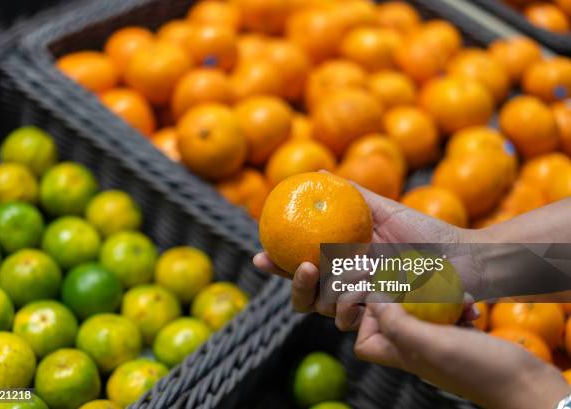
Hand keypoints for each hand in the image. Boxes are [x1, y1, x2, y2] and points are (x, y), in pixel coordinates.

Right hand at [253, 186, 483, 319]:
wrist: (462, 260)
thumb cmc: (426, 233)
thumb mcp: (385, 210)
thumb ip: (351, 194)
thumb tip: (317, 172)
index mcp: (344, 262)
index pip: (302, 265)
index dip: (277, 265)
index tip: (260, 256)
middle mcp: (348, 285)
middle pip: (305, 295)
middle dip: (296, 284)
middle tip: (307, 267)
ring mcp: (362, 304)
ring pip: (325, 308)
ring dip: (330, 293)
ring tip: (354, 277)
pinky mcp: (379, 321)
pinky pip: (351, 322)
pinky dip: (351, 308)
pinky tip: (365, 295)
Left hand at [355, 301, 568, 408]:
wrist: (525, 383)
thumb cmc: (477, 368)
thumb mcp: (431, 343)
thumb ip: (398, 324)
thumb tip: (374, 300)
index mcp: (403, 354)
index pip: (365, 342)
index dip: (366, 319)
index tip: (383, 297)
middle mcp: (417, 349)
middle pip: (393, 320)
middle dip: (403, 297)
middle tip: (416, 282)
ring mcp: (440, 342)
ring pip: (422, 311)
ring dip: (435, 297)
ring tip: (454, 295)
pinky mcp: (461, 336)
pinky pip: (449, 313)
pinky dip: (458, 304)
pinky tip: (471, 304)